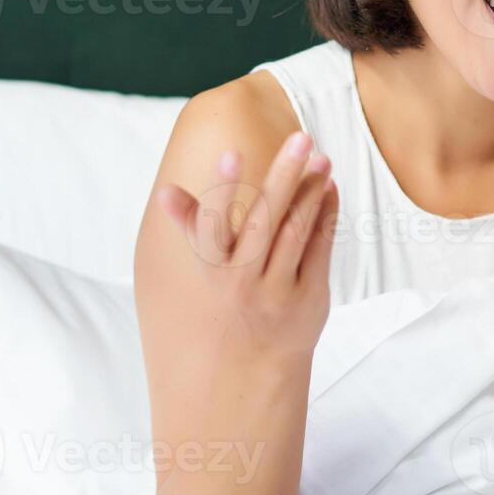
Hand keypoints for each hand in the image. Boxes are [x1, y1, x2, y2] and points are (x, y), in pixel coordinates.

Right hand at [154, 131, 339, 364]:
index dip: (223, 188)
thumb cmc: (232, 292)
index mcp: (215, 268)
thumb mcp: (210, 264)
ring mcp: (278, 290)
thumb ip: (194, 224)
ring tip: (321, 157)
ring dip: (310, 190)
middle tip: (301, 135)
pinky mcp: (309, 296)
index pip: (216, 223)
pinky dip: (325, 214)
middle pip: (264, 220)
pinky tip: (327, 187)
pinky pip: (320, 247)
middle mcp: (243, 280)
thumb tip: (165, 191)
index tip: (231, 151)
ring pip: (297, 231)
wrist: (258, 359)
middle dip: (283, 176)